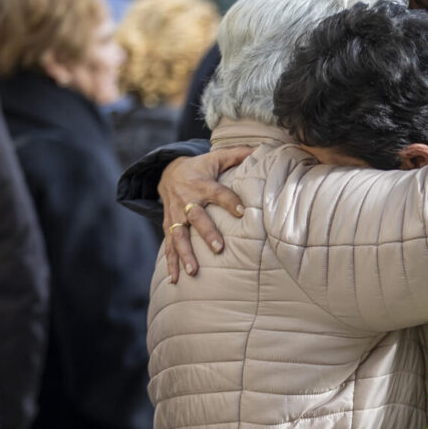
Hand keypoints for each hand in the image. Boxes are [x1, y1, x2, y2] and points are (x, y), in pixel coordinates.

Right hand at [159, 146, 252, 282]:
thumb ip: (236, 155)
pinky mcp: (168, 226)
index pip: (218, 193)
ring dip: (186, 254)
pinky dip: (171, 263)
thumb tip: (260, 149)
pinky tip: (176, 279)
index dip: (228, 201)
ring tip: (194, 271)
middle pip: (197, 217)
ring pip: (179, 235)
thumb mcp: (215, 158)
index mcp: (202, 184)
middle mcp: (187, 201)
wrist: (167, 173)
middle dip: (207, 233)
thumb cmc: (200, 168)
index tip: (240, 212)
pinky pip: (168, 246)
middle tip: (219, 248)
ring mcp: (176, 215)